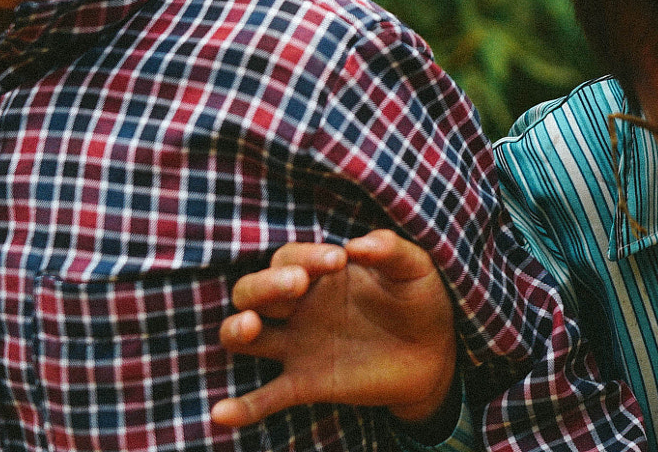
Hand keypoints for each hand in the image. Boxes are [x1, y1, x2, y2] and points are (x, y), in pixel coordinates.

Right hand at [211, 229, 457, 428]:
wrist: (435, 354)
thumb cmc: (419, 301)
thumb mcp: (415, 269)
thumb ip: (391, 250)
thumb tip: (358, 244)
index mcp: (321, 274)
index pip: (291, 257)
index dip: (306, 256)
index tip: (338, 261)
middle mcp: (299, 307)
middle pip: (253, 291)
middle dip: (265, 285)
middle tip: (297, 285)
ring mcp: (298, 346)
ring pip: (244, 336)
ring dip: (237, 330)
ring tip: (250, 327)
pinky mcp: (306, 384)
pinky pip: (265, 398)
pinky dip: (241, 408)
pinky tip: (222, 414)